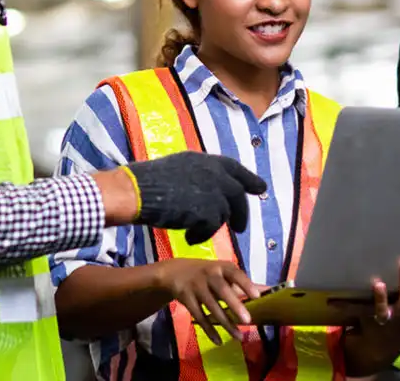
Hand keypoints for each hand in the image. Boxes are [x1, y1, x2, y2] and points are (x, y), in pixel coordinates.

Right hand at [123, 152, 267, 243]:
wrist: (139, 192)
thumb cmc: (150, 180)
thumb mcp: (179, 167)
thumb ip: (199, 175)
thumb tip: (210, 187)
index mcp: (206, 161)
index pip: (235, 169)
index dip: (249, 179)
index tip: (260, 189)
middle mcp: (214, 174)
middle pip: (237, 195)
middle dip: (240, 213)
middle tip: (240, 228)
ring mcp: (213, 193)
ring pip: (224, 214)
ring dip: (212, 225)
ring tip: (196, 233)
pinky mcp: (207, 212)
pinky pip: (211, 228)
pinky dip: (201, 235)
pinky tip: (190, 238)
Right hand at [152, 258, 261, 345]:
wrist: (174, 272)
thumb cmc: (207, 274)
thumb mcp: (222, 273)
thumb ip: (243, 283)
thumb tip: (270, 290)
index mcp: (221, 267)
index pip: (235, 274)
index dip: (245, 284)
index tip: (257, 296)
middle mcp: (209, 275)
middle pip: (222, 290)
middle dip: (234, 305)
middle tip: (247, 320)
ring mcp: (196, 286)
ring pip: (211, 307)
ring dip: (225, 323)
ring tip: (238, 336)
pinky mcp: (186, 298)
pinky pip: (199, 316)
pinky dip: (209, 329)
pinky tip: (218, 340)